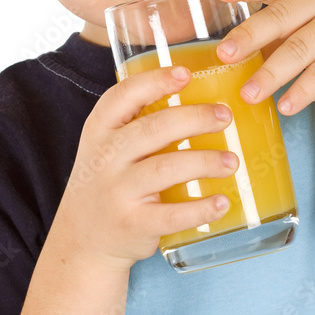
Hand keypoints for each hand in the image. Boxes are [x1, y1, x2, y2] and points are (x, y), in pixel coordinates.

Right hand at [56, 66, 237, 270]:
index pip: (124, 95)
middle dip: (195, 119)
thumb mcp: (107, 147)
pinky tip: (222, 202)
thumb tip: (199, 100)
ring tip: (231, 161)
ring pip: (166, 168)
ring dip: (205, 162)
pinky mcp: (133, 224)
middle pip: (154, 129)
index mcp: (100, 130)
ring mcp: (117, 192)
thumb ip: (138, 124)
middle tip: (225, 117)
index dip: (156, 81)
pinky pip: (172, 214)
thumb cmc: (108, 183)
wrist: (83, 240)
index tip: (186, 74)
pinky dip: (201, 208)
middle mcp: (105, 157)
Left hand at [213, 0, 314, 114]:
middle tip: (224, 55)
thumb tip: (230, 53)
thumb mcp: (312, 21)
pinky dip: (302, 92)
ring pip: (299, 49)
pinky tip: (286, 106)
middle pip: (280, 15)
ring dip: (270, 75)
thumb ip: (279, 29)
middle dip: (249, 36)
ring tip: (248, 94)